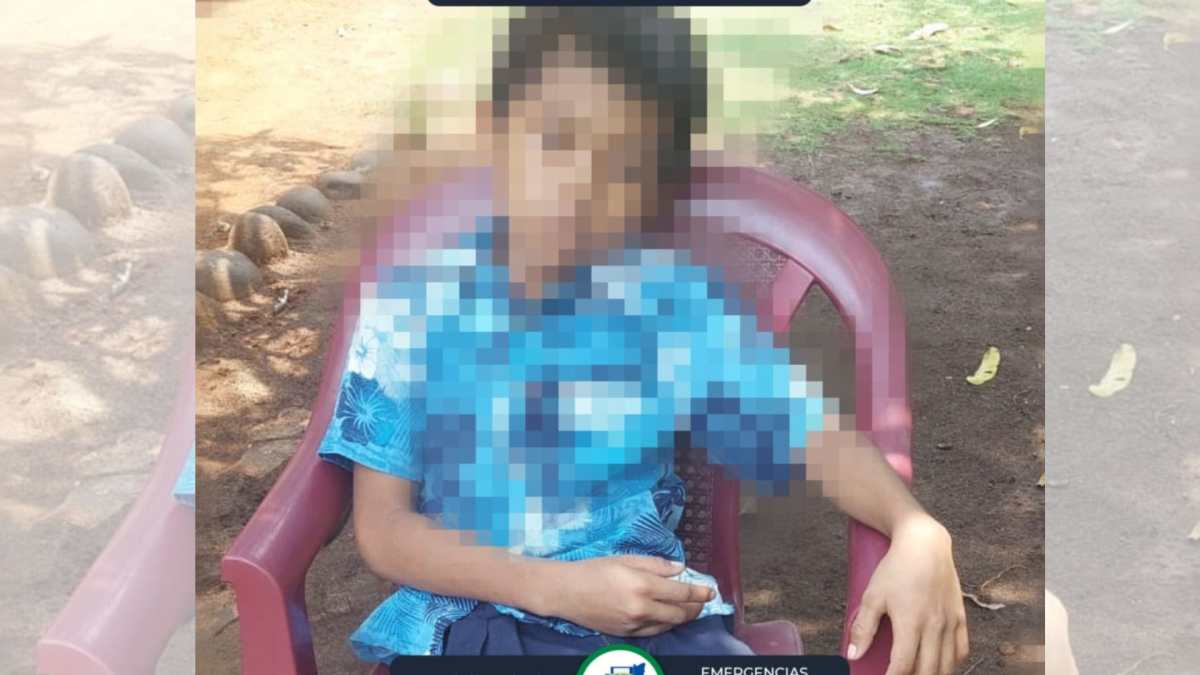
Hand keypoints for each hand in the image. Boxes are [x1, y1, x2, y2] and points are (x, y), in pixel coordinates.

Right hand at [544, 555, 713, 636]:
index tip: (711, 590)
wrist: (565, 592)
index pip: (681, 592)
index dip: (700, 592)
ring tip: (689, 609)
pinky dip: (665, 624)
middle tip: (702, 601)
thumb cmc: (593, 570)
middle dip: (695, 608)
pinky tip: (668, 617)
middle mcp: (641, 608)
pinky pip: (653, 632)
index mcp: (642, 585)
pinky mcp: (626, 634)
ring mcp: (634, 624)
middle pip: (679, 613)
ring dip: (682, 617)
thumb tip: (680, 569)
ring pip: (668, 625)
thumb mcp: (625, 559)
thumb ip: (656, 564)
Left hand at [848, 515, 968, 674]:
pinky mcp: (960, 617)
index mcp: (910, 623)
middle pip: (927, 670)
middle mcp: (934, 626)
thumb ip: (863, 628)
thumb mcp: (872, 595)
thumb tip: (852, 655)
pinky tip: (939, 664)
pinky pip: (962, 649)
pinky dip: (951, 663)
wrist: (925, 544)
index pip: (902, 665)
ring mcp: (950, 623)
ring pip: (947, 665)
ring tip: (917, 674)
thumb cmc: (895, 569)